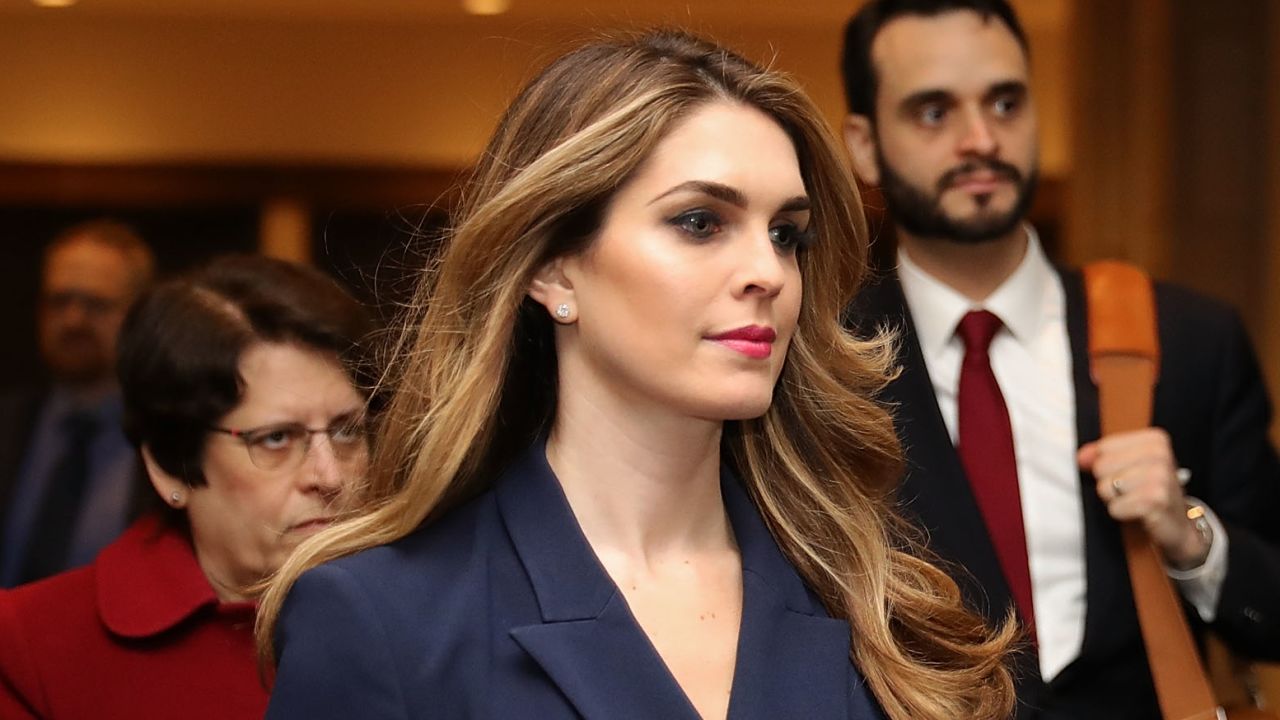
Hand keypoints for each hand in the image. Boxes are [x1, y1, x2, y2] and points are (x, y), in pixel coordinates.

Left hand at [1078, 428, 1207, 569]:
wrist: (1178, 525)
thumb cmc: (1150, 491)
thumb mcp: (1129, 465)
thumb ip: (1100, 455)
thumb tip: (1080, 457)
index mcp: (1155, 439)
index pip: (1104, 447)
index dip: (1106, 466)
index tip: (1128, 474)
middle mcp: (1160, 454)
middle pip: (1101, 467)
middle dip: (1109, 484)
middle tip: (1132, 491)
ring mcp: (1160, 477)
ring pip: (1105, 488)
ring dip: (1115, 500)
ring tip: (1136, 501)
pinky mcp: (1156, 501)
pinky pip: (1115, 507)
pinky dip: (1121, 513)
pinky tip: (1139, 513)